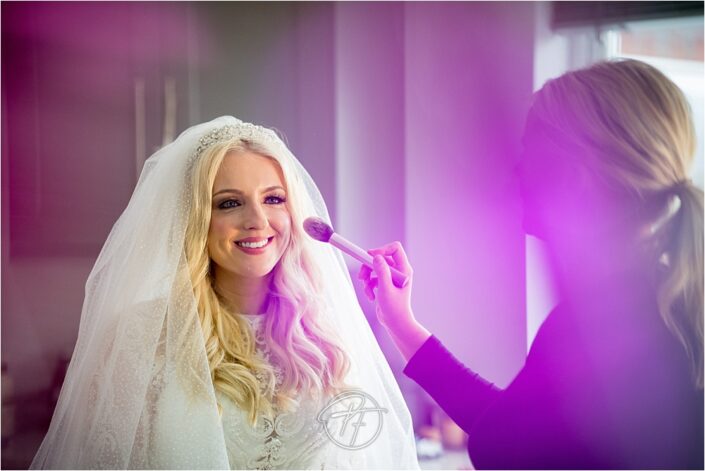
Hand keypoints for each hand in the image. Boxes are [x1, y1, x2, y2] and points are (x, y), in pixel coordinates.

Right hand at [357, 242, 429, 361]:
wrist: (395, 323)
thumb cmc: (394, 308)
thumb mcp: (386, 289)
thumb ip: (381, 272)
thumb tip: (376, 256)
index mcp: (403, 270)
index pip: (395, 249)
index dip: (382, 249)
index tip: (370, 256)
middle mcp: (398, 271)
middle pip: (380, 258)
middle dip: (369, 266)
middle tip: (361, 276)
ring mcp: (391, 277)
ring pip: (374, 268)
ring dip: (367, 278)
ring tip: (366, 289)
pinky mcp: (384, 284)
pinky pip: (372, 278)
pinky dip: (368, 286)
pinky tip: (371, 297)